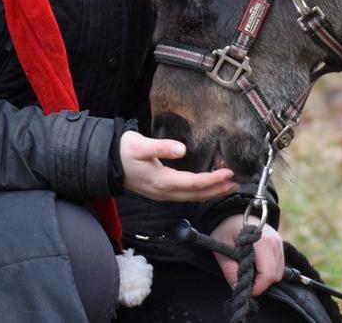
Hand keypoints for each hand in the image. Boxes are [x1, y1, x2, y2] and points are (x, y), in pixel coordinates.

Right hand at [119, 130, 237, 201]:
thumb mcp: (140, 145)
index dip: (213, 179)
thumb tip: (181, 149)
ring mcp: (161, 194)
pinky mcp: (160, 191)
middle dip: (218, 189)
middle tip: (237, 182)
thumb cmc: (122, 151)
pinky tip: (207, 186)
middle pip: (197, 194)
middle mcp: (163, 192)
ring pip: (192, 197)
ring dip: (211, 192)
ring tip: (228, 185)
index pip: (194, 183)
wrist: (104, 162)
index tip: (228, 173)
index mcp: (161, 182)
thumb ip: (162, 147)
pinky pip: (185, 195)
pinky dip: (200, 191)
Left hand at [210, 213, 284, 296]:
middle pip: (276, 275)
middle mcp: (275, 241)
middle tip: (246, 282)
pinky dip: (270, 270)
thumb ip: (229, 269)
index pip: (268, 273)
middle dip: (262, 283)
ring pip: (279, 271)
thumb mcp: (221, 247)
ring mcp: (279, 241)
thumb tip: (237, 287)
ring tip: (250, 273)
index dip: (258, 286)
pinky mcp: (279, 243)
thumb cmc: (226, 228)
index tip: (246, 290)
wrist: (233, 212)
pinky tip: (256, 266)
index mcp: (262, 241)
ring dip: (266, 277)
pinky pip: (279, 264)